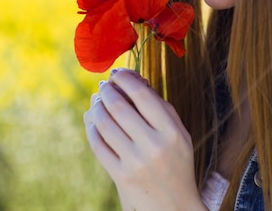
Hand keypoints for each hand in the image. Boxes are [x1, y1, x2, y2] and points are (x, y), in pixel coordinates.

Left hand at [83, 68, 206, 210]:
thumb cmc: (177, 163)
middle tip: (103, 86)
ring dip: (96, 107)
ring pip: (104, 124)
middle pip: (119, 107)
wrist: (175, 207)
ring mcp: (135, 162)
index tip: (118, 73)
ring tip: (97, 101)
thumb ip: (160, 107)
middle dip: (106, 91)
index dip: (125, 79)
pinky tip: (94, 121)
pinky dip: (92, 128)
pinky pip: (98, 144)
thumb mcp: (179, 134)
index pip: (142, 95)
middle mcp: (154, 146)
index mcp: (172, 132)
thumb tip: (133, 80)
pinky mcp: (120, 176)